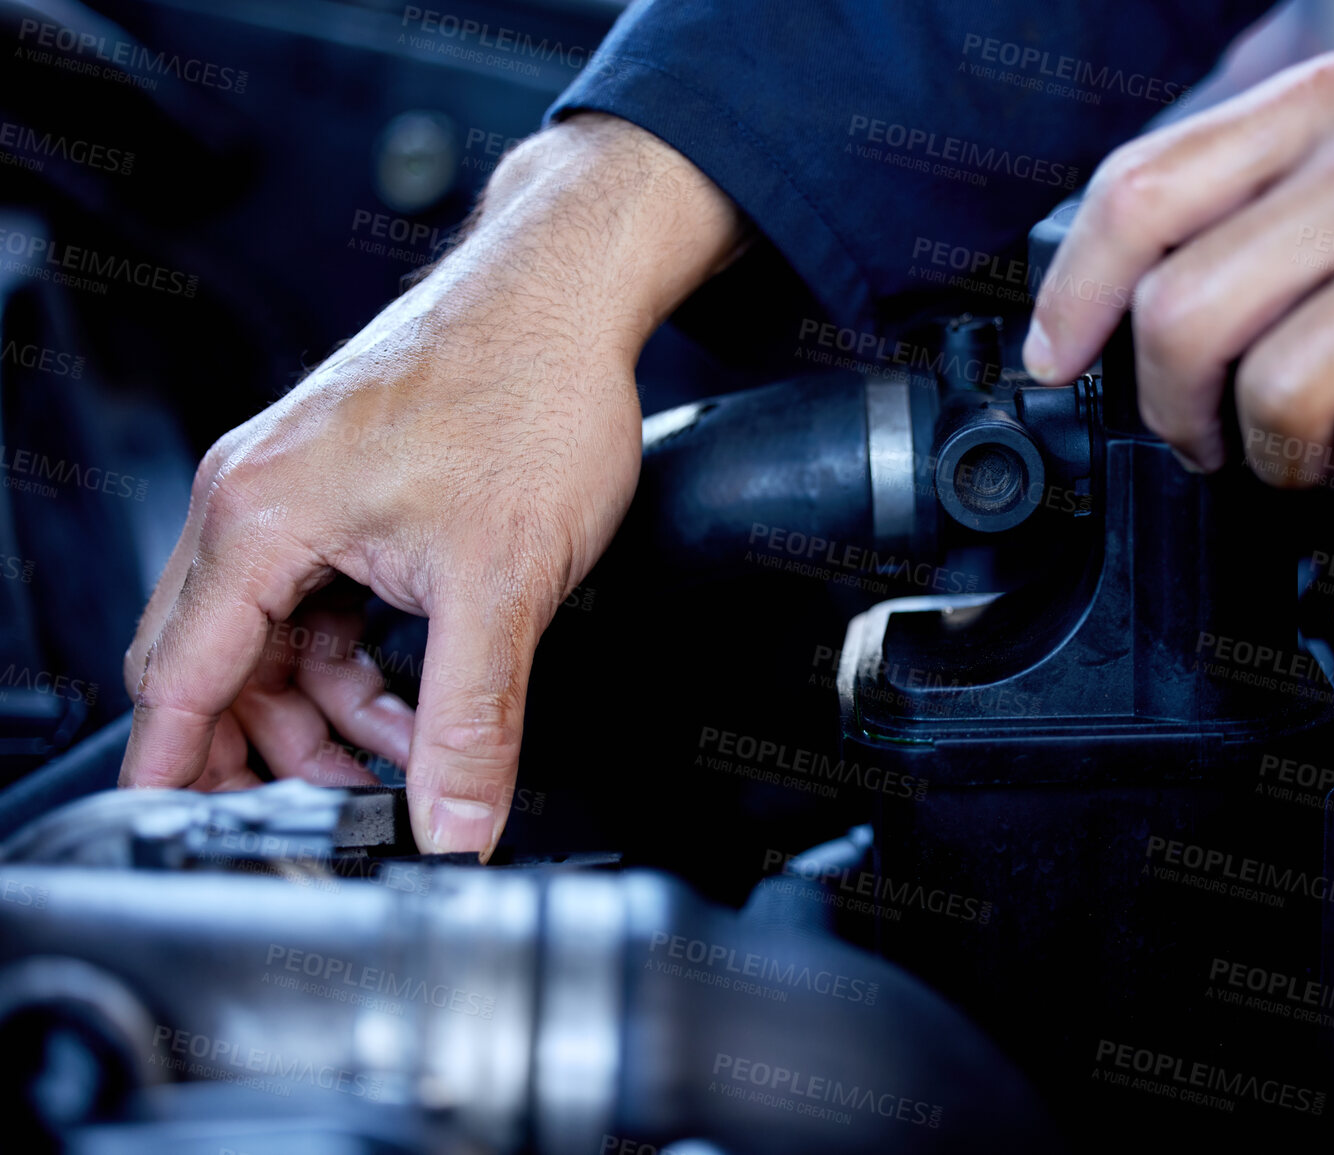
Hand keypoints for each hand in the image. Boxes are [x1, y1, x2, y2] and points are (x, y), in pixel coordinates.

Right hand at [120, 113, 745, 858]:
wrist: (568, 294)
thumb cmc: (528, 392)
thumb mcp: (503, 584)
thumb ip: (470, 721)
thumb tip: (453, 827)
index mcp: (259, 516)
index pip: (180, 679)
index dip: (178, 772)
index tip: (185, 838)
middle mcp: (254, 498)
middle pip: (216, 667)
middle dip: (274, 750)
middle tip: (344, 809)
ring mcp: (296, 490)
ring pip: (275, 642)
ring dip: (333, 711)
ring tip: (420, 744)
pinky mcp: (342, 488)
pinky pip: (317, 604)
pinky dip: (359, 659)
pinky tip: (422, 688)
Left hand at [1024, 32, 1333, 527]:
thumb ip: (1277, 166)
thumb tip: (1156, 264)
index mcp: (1329, 105)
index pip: (1141, 194)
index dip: (1072, 294)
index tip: (1055, 359)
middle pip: (1186, 313)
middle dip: (1166, 407)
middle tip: (1194, 436)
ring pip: (1282, 393)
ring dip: (1270, 459)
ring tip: (1296, 460)